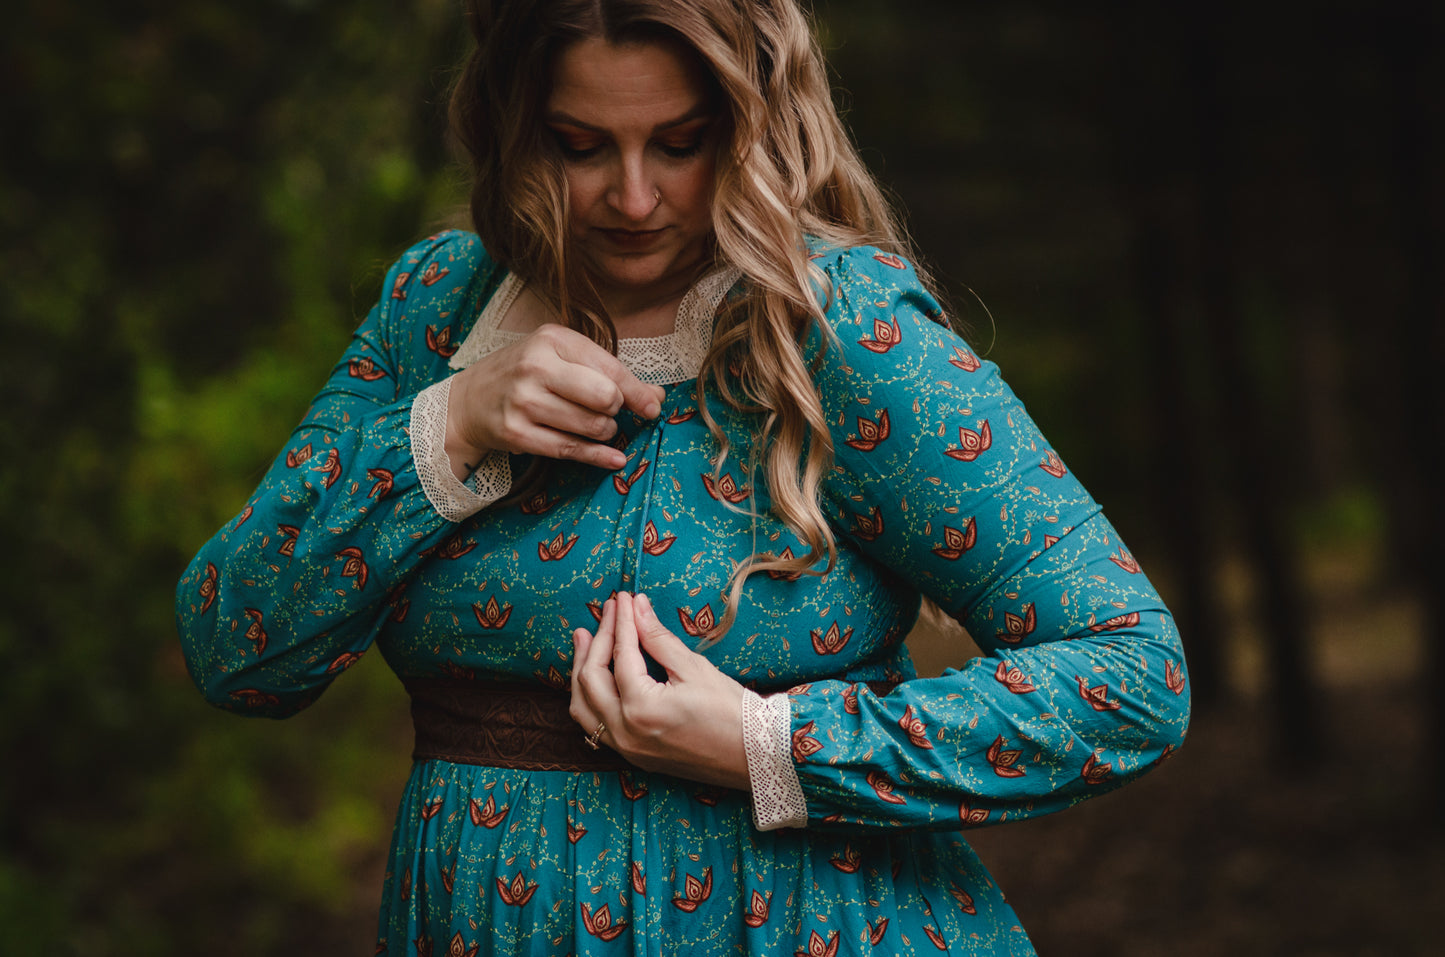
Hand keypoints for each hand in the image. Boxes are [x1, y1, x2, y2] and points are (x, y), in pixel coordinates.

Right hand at [445, 324, 664, 477]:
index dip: (637, 392)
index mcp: (551, 340)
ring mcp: (523, 402)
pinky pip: (571, 450)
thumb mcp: (562, 356)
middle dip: (615, 410)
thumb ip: (608, 372)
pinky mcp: (517, 434)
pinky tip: (614, 458)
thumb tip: (656, 398)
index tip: (652, 407)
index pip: (609, 368)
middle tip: (607, 411)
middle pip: (604, 398)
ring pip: (591, 427)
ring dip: (604, 432)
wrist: (470, 399)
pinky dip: (598, 457)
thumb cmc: (526, 373)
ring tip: (595, 426)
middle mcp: (535, 367)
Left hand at [569, 592, 749, 789]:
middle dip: (598, 640)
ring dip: (582, 671)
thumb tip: (637, 608)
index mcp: (641, 709)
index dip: (623, 621)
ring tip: (585, 639)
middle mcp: (625, 732)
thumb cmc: (730, 712)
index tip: (625, 598)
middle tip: (607, 611)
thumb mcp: (695, 668)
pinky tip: (594, 679)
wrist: (753, 756)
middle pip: (592, 679)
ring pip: (583, 707)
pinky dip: (589, 699)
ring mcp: (626, 748)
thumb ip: (658, 638)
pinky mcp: (633, 756)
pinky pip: (595, 726)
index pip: (621, 654)